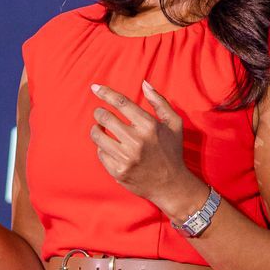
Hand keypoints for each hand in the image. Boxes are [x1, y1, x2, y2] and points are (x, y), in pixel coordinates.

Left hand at [89, 81, 205, 216]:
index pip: (121, 103)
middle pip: (105, 118)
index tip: (95, 87)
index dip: (106, 93)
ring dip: (96, 129)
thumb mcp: (174, 124)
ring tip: (99, 128)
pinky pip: (100, 153)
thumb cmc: (172, 151)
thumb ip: (160, 102)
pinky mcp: (118, 171)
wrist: (171, 185)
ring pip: (98, 136)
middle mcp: (137, 141)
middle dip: (99, 113)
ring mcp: (126, 158)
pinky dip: (101, 147)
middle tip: (100, 113)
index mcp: (149, 126)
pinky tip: (108, 146)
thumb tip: (145, 84)